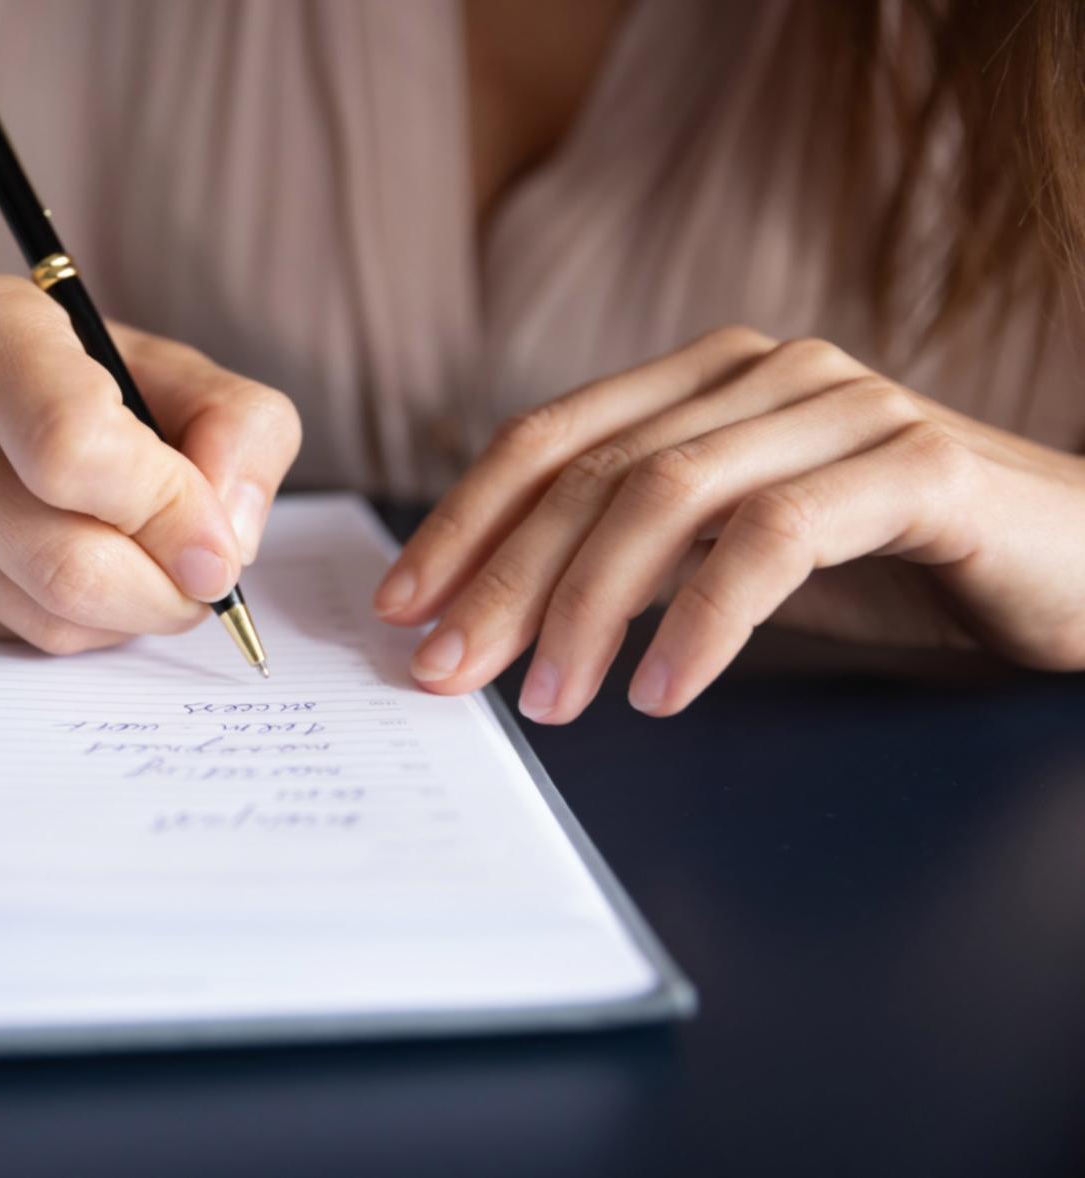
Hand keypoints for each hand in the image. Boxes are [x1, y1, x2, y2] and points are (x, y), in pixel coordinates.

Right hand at [0, 277, 300, 652]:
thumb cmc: (79, 381)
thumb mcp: (176, 372)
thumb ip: (240, 432)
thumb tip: (225, 544)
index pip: (73, 447)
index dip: (168, 513)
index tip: (218, 548)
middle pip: (67, 562)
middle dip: (164, 592)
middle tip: (200, 580)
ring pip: (46, 618)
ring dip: (126, 614)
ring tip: (138, 562)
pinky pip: (10, 638)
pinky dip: (73, 625)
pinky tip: (69, 566)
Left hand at [374, 326, 1084, 718]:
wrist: (1079, 560)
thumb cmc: (895, 563)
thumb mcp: (737, 550)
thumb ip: (641, 555)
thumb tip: (501, 614)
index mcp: (706, 379)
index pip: (549, 439)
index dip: (464, 521)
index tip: (400, 604)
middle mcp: (764, 373)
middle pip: (592, 470)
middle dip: (503, 577)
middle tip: (446, 669)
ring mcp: (843, 408)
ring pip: (667, 494)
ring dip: (586, 607)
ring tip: (547, 701)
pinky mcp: (917, 466)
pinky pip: (776, 537)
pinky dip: (703, 618)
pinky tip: (660, 689)